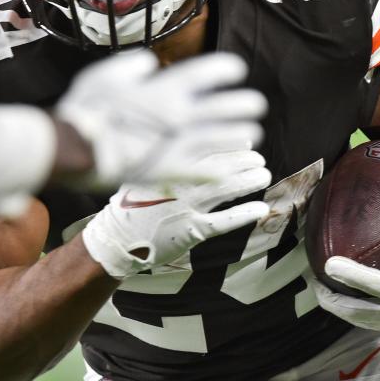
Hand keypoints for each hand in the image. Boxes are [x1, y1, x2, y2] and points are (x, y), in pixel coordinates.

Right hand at [56, 50, 266, 187]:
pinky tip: (230, 169)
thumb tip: (148, 62)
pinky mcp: (168, 170)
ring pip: (219, 138)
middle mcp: (177, 114)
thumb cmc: (86, 108)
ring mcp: (176, 143)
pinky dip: (217, 169)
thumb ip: (129, 65)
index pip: (206, 72)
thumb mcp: (103, 74)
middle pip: (222, 107)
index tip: (237, 70)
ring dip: (238, 134)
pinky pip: (201, 170)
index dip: (225, 69)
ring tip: (254, 133)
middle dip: (243, 104)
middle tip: (257, 104)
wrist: (75, 148)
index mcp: (164, 88)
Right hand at [82, 151, 270, 278]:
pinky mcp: (191, 231)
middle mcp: (179, 182)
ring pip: (227, 188)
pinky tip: (261, 208)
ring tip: (264, 176)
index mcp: (167, 163)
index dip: (232, 143)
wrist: (116, 238)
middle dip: (246, 160)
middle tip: (259, 160)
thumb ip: (174, 157)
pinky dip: (245, 214)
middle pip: (222, 164)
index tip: (247, 142)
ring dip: (250, 181)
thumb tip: (203, 144)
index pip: (208, 145)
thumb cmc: (135, 201)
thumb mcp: (146, 170)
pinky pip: (224, 221)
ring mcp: (186, 207)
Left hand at [314, 203, 379, 337]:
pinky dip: (351, 309)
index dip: (350, 274)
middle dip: (330, 299)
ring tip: (320, 288)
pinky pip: (368, 320)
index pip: (373, 286)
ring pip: (358, 320)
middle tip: (312, 279)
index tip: (327, 264)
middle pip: (354, 312)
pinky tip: (345, 293)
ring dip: (337, 306)